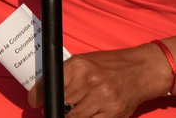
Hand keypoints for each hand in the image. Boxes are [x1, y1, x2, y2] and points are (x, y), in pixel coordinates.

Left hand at [28, 45, 167, 117]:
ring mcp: (102, 98)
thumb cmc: (109, 66)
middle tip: (53, 109)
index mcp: (78, 66)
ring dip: (70, 116)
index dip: (39, 97)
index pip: (50, 85)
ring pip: (75, 117)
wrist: (140, 70)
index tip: (35, 103)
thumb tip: (44, 94)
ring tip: (70, 112)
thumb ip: (65, 76)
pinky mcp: (113, 112)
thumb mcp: (84, 63)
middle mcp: (90, 81)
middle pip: (62, 104)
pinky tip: (87, 114)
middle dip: (55, 109)